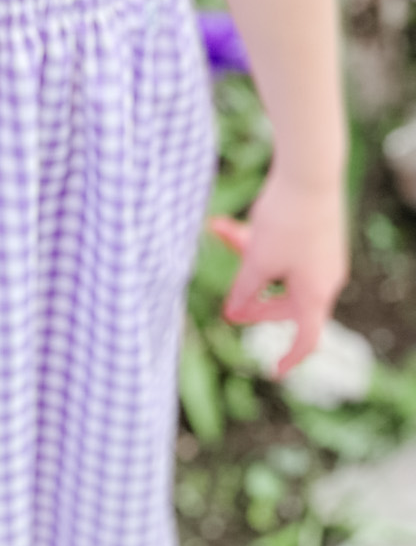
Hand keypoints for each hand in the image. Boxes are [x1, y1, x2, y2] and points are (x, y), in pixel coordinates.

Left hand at [208, 169, 348, 375]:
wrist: (310, 173)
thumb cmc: (285, 222)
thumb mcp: (258, 260)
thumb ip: (245, 290)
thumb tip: (233, 312)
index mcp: (315, 294)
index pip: (305, 338)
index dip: (290, 357)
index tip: (274, 372)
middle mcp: (325, 278)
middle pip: (285, 302)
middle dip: (255, 299)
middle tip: (231, 305)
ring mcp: (321, 255)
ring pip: (278, 269)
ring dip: (249, 258)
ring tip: (221, 231)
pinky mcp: (314, 233)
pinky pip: (282, 248)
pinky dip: (258, 241)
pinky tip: (227, 224)